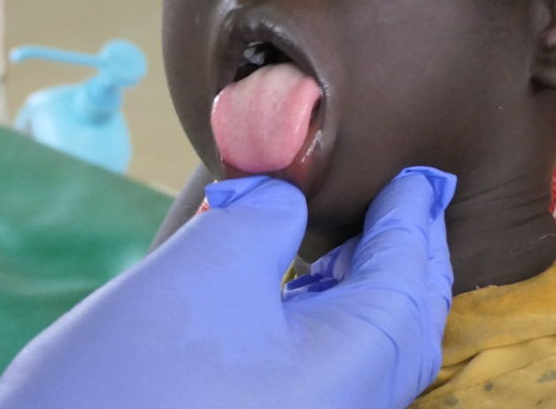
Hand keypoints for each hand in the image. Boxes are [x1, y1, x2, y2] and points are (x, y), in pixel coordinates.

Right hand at [0, 167, 455, 408]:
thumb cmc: (133, 374)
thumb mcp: (208, 262)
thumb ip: (266, 215)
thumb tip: (286, 204)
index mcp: (357, 369)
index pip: (407, 280)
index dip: (412, 219)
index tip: (422, 178)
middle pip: (398, 325)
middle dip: (402, 259)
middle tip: (406, 204)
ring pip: (360, 355)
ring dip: (360, 291)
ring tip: (351, 242)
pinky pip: (322, 376)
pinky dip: (322, 325)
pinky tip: (295, 296)